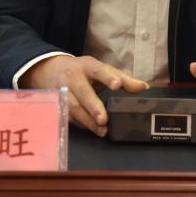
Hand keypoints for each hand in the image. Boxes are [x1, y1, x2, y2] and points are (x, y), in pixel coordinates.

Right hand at [20, 55, 148, 136]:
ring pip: (73, 107)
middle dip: (93, 106)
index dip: (107, 77)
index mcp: (87, 66)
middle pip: (82, 92)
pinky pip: (68, 116)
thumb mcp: (101, 69)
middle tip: (104, 119)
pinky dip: (80, 124)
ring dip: (87, 120)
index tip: (117, 85)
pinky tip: (91, 130)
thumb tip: (144, 87)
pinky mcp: (57, 104)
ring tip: (102, 130)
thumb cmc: (83, 71)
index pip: (98, 70)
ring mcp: (62, 91)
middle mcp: (73, 77)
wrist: (51, 70)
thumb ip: (123, 78)